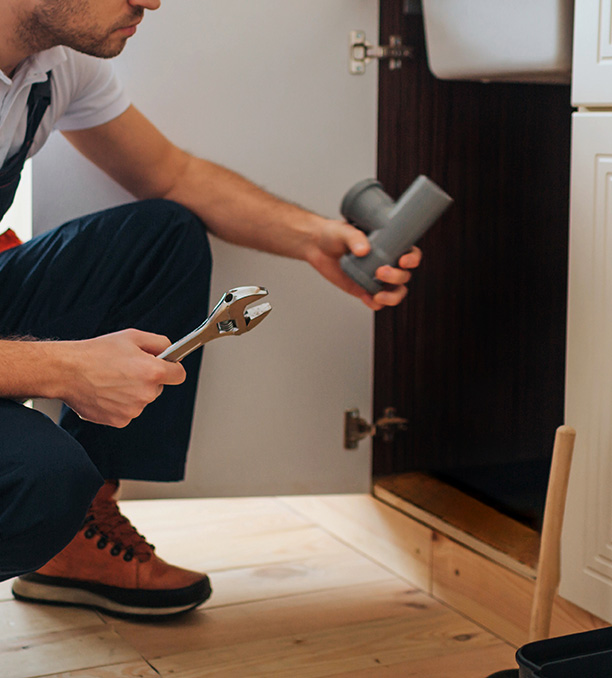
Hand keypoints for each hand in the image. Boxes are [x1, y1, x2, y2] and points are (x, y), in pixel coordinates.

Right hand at [58, 329, 185, 427]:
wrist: (66, 371)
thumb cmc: (96, 353)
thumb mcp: (132, 337)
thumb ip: (160, 343)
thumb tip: (171, 352)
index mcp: (153, 371)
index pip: (179, 375)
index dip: (172, 368)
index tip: (166, 367)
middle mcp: (146, 393)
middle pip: (158, 387)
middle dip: (148, 379)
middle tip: (127, 369)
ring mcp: (134, 409)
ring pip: (142, 400)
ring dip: (132, 392)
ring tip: (112, 379)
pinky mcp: (120, 421)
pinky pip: (128, 411)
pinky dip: (119, 404)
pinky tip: (106, 392)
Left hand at [305, 219, 421, 310]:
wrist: (317, 247)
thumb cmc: (334, 234)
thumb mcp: (343, 231)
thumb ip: (354, 237)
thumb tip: (364, 250)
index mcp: (389, 245)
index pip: (410, 253)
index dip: (412, 259)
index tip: (403, 260)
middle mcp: (386, 262)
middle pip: (404, 275)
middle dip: (397, 277)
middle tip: (380, 272)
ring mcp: (376, 278)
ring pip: (396, 292)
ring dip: (392, 296)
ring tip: (378, 295)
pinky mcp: (364, 289)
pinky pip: (377, 302)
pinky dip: (375, 304)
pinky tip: (366, 297)